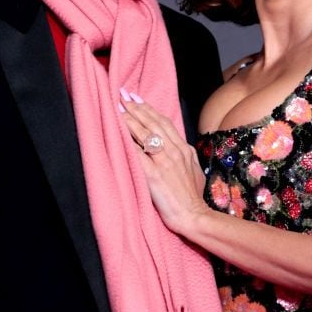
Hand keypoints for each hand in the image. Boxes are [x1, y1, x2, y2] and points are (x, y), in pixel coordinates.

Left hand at [120, 90, 208, 233]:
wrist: (193, 215)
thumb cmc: (193, 197)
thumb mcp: (195, 171)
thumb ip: (187, 156)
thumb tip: (181, 147)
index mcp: (184, 150)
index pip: (165, 123)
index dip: (150, 110)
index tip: (138, 100)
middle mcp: (174, 152)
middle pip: (153, 124)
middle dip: (137, 108)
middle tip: (123, 96)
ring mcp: (164, 162)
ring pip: (145, 134)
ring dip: (130, 120)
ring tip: (118, 109)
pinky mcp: (153, 175)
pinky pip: (137, 154)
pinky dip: (127, 141)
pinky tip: (117, 133)